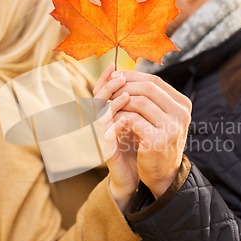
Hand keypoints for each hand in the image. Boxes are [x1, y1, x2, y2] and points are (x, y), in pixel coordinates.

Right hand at [93, 63, 137, 209]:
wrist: (135, 175)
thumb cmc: (136, 147)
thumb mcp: (137, 121)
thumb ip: (136, 105)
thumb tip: (144, 82)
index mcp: (107, 115)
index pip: (101, 91)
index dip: (105, 78)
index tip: (114, 64)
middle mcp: (101, 124)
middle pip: (96, 100)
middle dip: (107, 86)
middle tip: (120, 76)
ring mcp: (101, 138)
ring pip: (99, 116)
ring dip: (111, 104)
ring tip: (126, 95)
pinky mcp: (105, 152)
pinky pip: (105, 137)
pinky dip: (114, 127)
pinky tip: (126, 120)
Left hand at [110, 70, 191, 198]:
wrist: (163, 176)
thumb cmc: (157, 143)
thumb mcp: (159, 118)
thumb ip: (149, 99)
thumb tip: (121, 73)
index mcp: (183, 105)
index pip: (155, 82)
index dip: (133, 76)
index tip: (115, 76)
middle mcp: (181, 114)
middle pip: (148, 88)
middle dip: (124, 86)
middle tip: (108, 90)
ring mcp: (172, 127)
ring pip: (139, 102)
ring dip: (119, 101)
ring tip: (108, 104)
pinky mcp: (158, 140)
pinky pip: (133, 119)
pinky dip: (120, 117)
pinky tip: (112, 119)